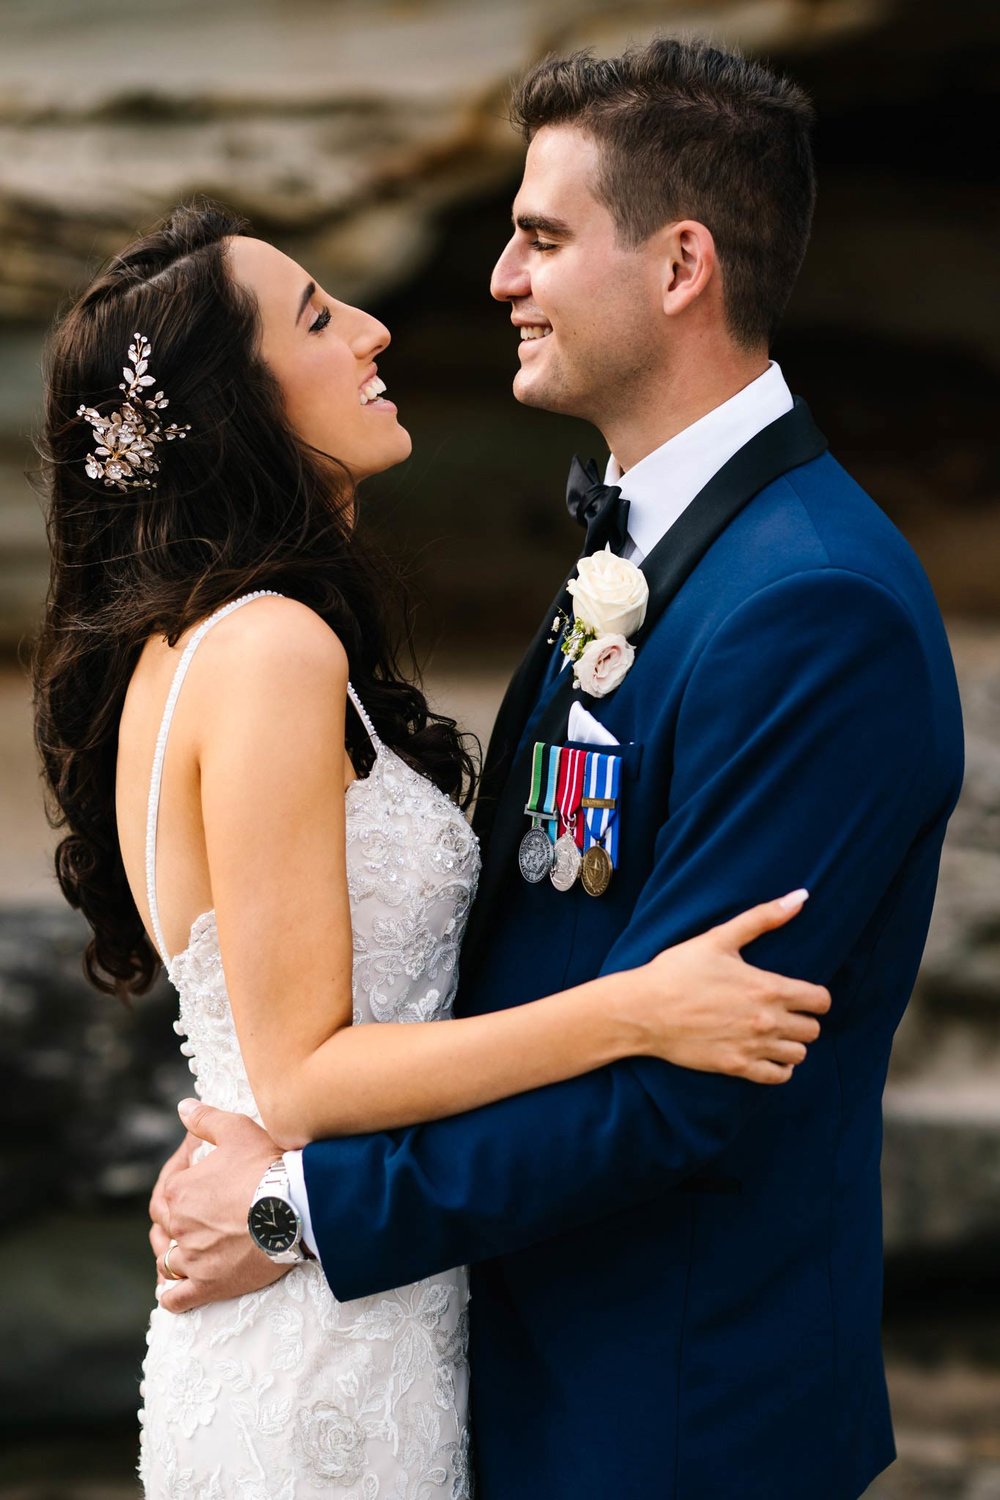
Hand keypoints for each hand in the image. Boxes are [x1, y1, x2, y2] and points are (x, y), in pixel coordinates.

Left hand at [155, 1100, 291, 1312]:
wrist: (296, 1208)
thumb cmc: (266, 1167)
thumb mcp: (237, 1130)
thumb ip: (205, 1120)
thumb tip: (183, 1108)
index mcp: (179, 1192)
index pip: (166, 1186)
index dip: (178, 1173)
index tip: (196, 1169)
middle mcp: (179, 1227)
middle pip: (163, 1225)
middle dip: (170, 1216)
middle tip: (188, 1211)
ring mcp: (193, 1259)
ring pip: (167, 1261)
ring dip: (169, 1255)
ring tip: (178, 1250)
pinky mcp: (209, 1285)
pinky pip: (178, 1298)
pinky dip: (171, 1295)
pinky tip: (171, 1290)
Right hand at [638, 890, 830, 1082]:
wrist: (643, 1010)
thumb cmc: (678, 970)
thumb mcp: (719, 938)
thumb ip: (763, 918)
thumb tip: (801, 896)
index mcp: (768, 988)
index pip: (820, 1001)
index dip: (816, 996)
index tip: (802, 994)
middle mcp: (767, 1021)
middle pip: (813, 1029)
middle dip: (803, 1018)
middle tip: (783, 1011)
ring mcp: (752, 1047)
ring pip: (799, 1054)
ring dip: (792, 1043)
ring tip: (774, 1032)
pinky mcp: (736, 1067)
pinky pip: (778, 1076)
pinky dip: (778, 1067)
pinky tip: (765, 1053)